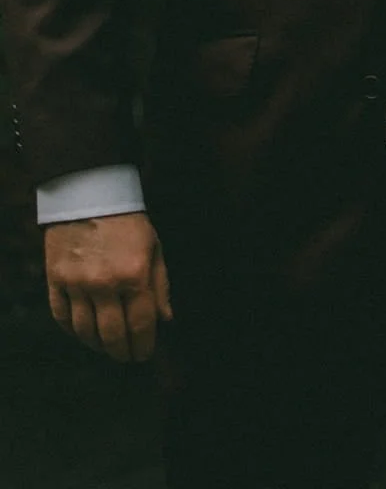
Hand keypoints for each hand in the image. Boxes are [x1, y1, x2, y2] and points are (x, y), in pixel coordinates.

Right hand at [44, 212, 171, 361]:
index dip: (143, 345)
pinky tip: (83, 333)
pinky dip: (72, 331)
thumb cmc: (127, 220)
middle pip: (112, 335)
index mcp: (134, 274)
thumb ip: (160, 284)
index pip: (140, 325)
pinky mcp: (55, 279)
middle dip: (122, 352)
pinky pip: (61, 317)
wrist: (89, 193)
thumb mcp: (153, 246)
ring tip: (106, 347)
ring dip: (97, 345)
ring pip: (85, 332)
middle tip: (126, 357)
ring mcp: (77, 283)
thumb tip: (165, 319)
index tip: (144, 354)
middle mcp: (105, 283)